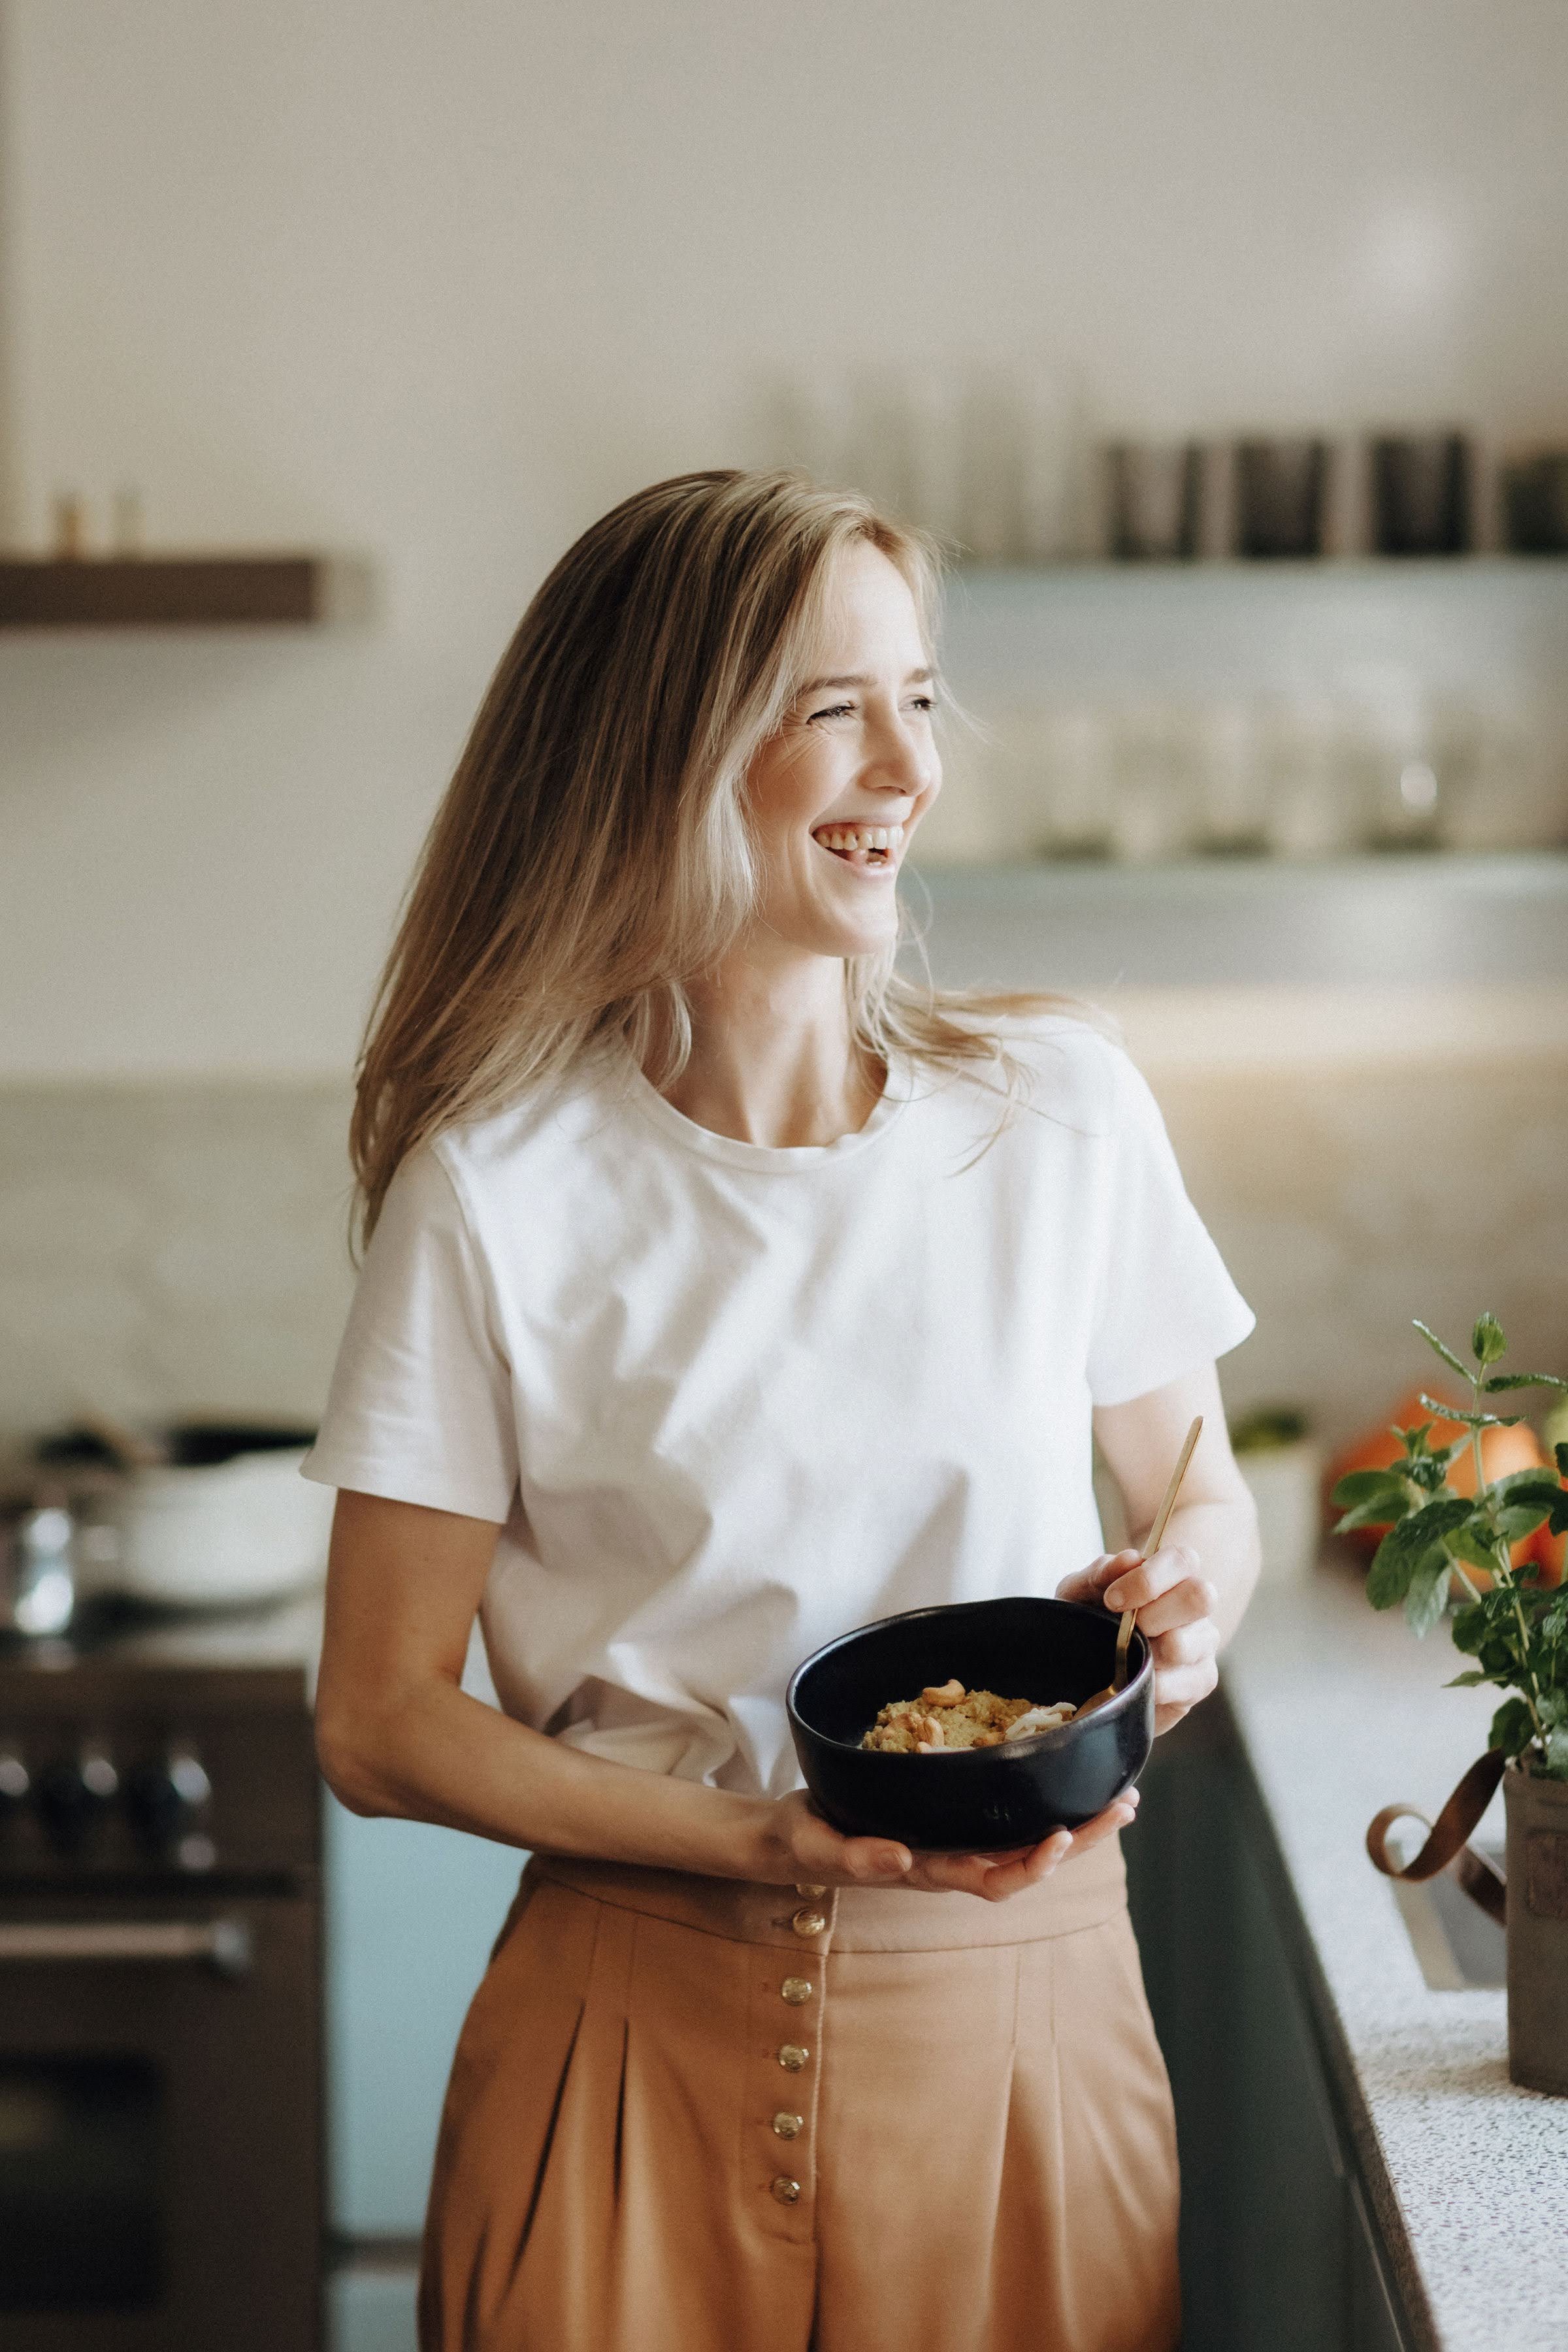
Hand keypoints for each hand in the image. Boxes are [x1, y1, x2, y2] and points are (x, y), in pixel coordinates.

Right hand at [753, 1785, 1138, 1902]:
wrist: (793, 1838)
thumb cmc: (806, 1843)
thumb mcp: (820, 1847)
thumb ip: (854, 1857)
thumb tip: (899, 1859)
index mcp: (928, 1870)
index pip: (994, 1878)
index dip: (1032, 1864)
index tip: (1062, 1838)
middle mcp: (952, 1857)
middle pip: (1029, 1858)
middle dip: (1081, 1839)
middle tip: (1124, 1807)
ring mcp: (955, 1836)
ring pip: (1027, 1836)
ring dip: (1076, 1821)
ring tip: (1118, 1795)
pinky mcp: (951, 1811)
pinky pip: (1007, 1812)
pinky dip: (1043, 1797)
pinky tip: (1069, 1775)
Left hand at [1057, 1545, 1219, 1733]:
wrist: (1086, 1663)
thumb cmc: (1091, 1616)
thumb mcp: (1081, 1591)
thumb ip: (1101, 1572)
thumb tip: (1129, 1559)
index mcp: (1172, 1573)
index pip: (1183, 1560)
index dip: (1148, 1580)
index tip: (1112, 1600)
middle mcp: (1196, 1605)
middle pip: (1201, 1597)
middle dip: (1153, 1615)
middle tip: (1125, 1629)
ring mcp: (1204, 1642)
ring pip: (1188, 1645)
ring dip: (1149, 1653)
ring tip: (1128, 1656)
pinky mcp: (1202, 1679)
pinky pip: (1186, 1684)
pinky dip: (1153, 1685)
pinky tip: (1136, 1679)